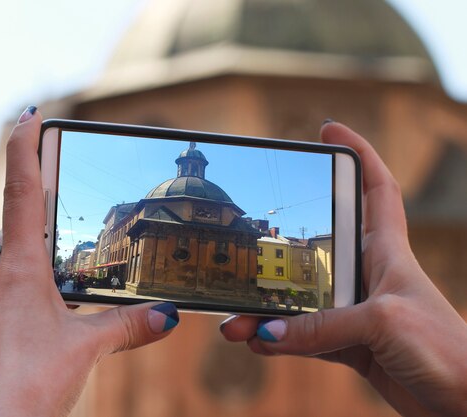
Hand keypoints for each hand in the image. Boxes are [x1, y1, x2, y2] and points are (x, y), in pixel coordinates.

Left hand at [0, 107, 178, 416]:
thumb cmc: (31, 387)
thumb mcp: (87, 350)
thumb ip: (129, 326)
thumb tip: (167, 316)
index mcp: (21, 270)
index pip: (21, 191)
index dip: (25, 148)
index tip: (28, 117)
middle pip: (11, 239)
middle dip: (34, 242)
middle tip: (53, 264)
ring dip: (7, 276)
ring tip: (31, 305)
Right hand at [220, 122, 466, 416]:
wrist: (466, 404)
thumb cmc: (448, 350)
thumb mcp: (383, 322)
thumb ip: (322, 326)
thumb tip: (266, 331)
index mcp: (388, 251)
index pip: (377, 188)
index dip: (359, 153)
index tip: (330, 130)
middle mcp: (368, 275)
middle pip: (314, 250)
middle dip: (278, 249)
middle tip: (246, 247)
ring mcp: (356, 312)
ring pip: (299, 302)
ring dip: (266, 312)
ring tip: (235, 323)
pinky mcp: (350, 346)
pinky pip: (303, 338)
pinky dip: (279, 341)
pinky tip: (258, 343)